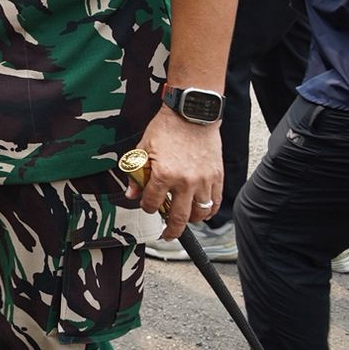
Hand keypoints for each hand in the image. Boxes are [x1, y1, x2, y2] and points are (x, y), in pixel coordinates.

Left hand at [128, 108, 222, 238]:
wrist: (192, 114)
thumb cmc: (166, 128)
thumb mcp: (143, 148)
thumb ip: (137, 173)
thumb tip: (131, 193)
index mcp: (163, 174)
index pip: (152, 203)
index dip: (148, 207)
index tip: (148, 206)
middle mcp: (184, 181)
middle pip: (178, 217)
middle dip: (171, 230)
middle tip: (167, 235)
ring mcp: (203, 181)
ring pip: (199, 214)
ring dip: (190, 221)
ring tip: (183, 221)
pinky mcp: (217, 177)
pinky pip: (215, 203)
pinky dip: (208, 212)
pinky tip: (201, 212)